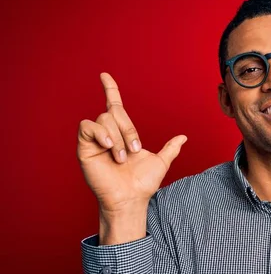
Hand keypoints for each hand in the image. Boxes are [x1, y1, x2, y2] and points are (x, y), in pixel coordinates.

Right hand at [77, 73, 186, 242]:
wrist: (131, 198)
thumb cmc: (143, 184)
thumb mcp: (161, 162)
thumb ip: (170, 148)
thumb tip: (183, 138)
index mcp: (122, 133)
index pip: (113, 104)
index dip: (110, 89)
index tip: (105, 75)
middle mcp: (107, 133)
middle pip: (114, 112)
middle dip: (128, 129)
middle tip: (135, 150)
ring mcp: (95, 140)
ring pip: (104, 119)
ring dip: (118, 138)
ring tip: (122, 157)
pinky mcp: (84, 148)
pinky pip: (87, 127)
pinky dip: (101, 133)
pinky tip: (109, 147)